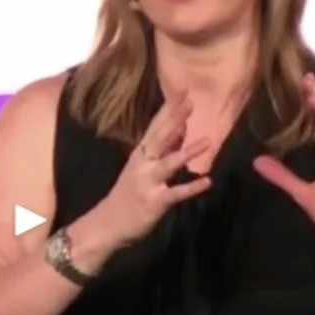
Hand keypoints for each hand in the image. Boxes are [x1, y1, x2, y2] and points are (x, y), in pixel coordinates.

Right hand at [90, 88, 213, 246]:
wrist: (107, 224)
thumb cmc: (128, 195)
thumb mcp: (142, 168)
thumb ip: (161, 150)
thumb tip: (180, 129)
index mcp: (140, 154)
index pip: (156, 126)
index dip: (169, 109)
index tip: (182, 90)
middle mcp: (143, 164)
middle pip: (160, 138)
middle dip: (175, 120)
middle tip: (190, 101)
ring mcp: (148, 182)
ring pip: (168, 164)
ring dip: (187, 152)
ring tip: (207, 141)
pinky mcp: (154, 202)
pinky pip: (175, 193)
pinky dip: (191, 187)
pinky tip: (207, 181)